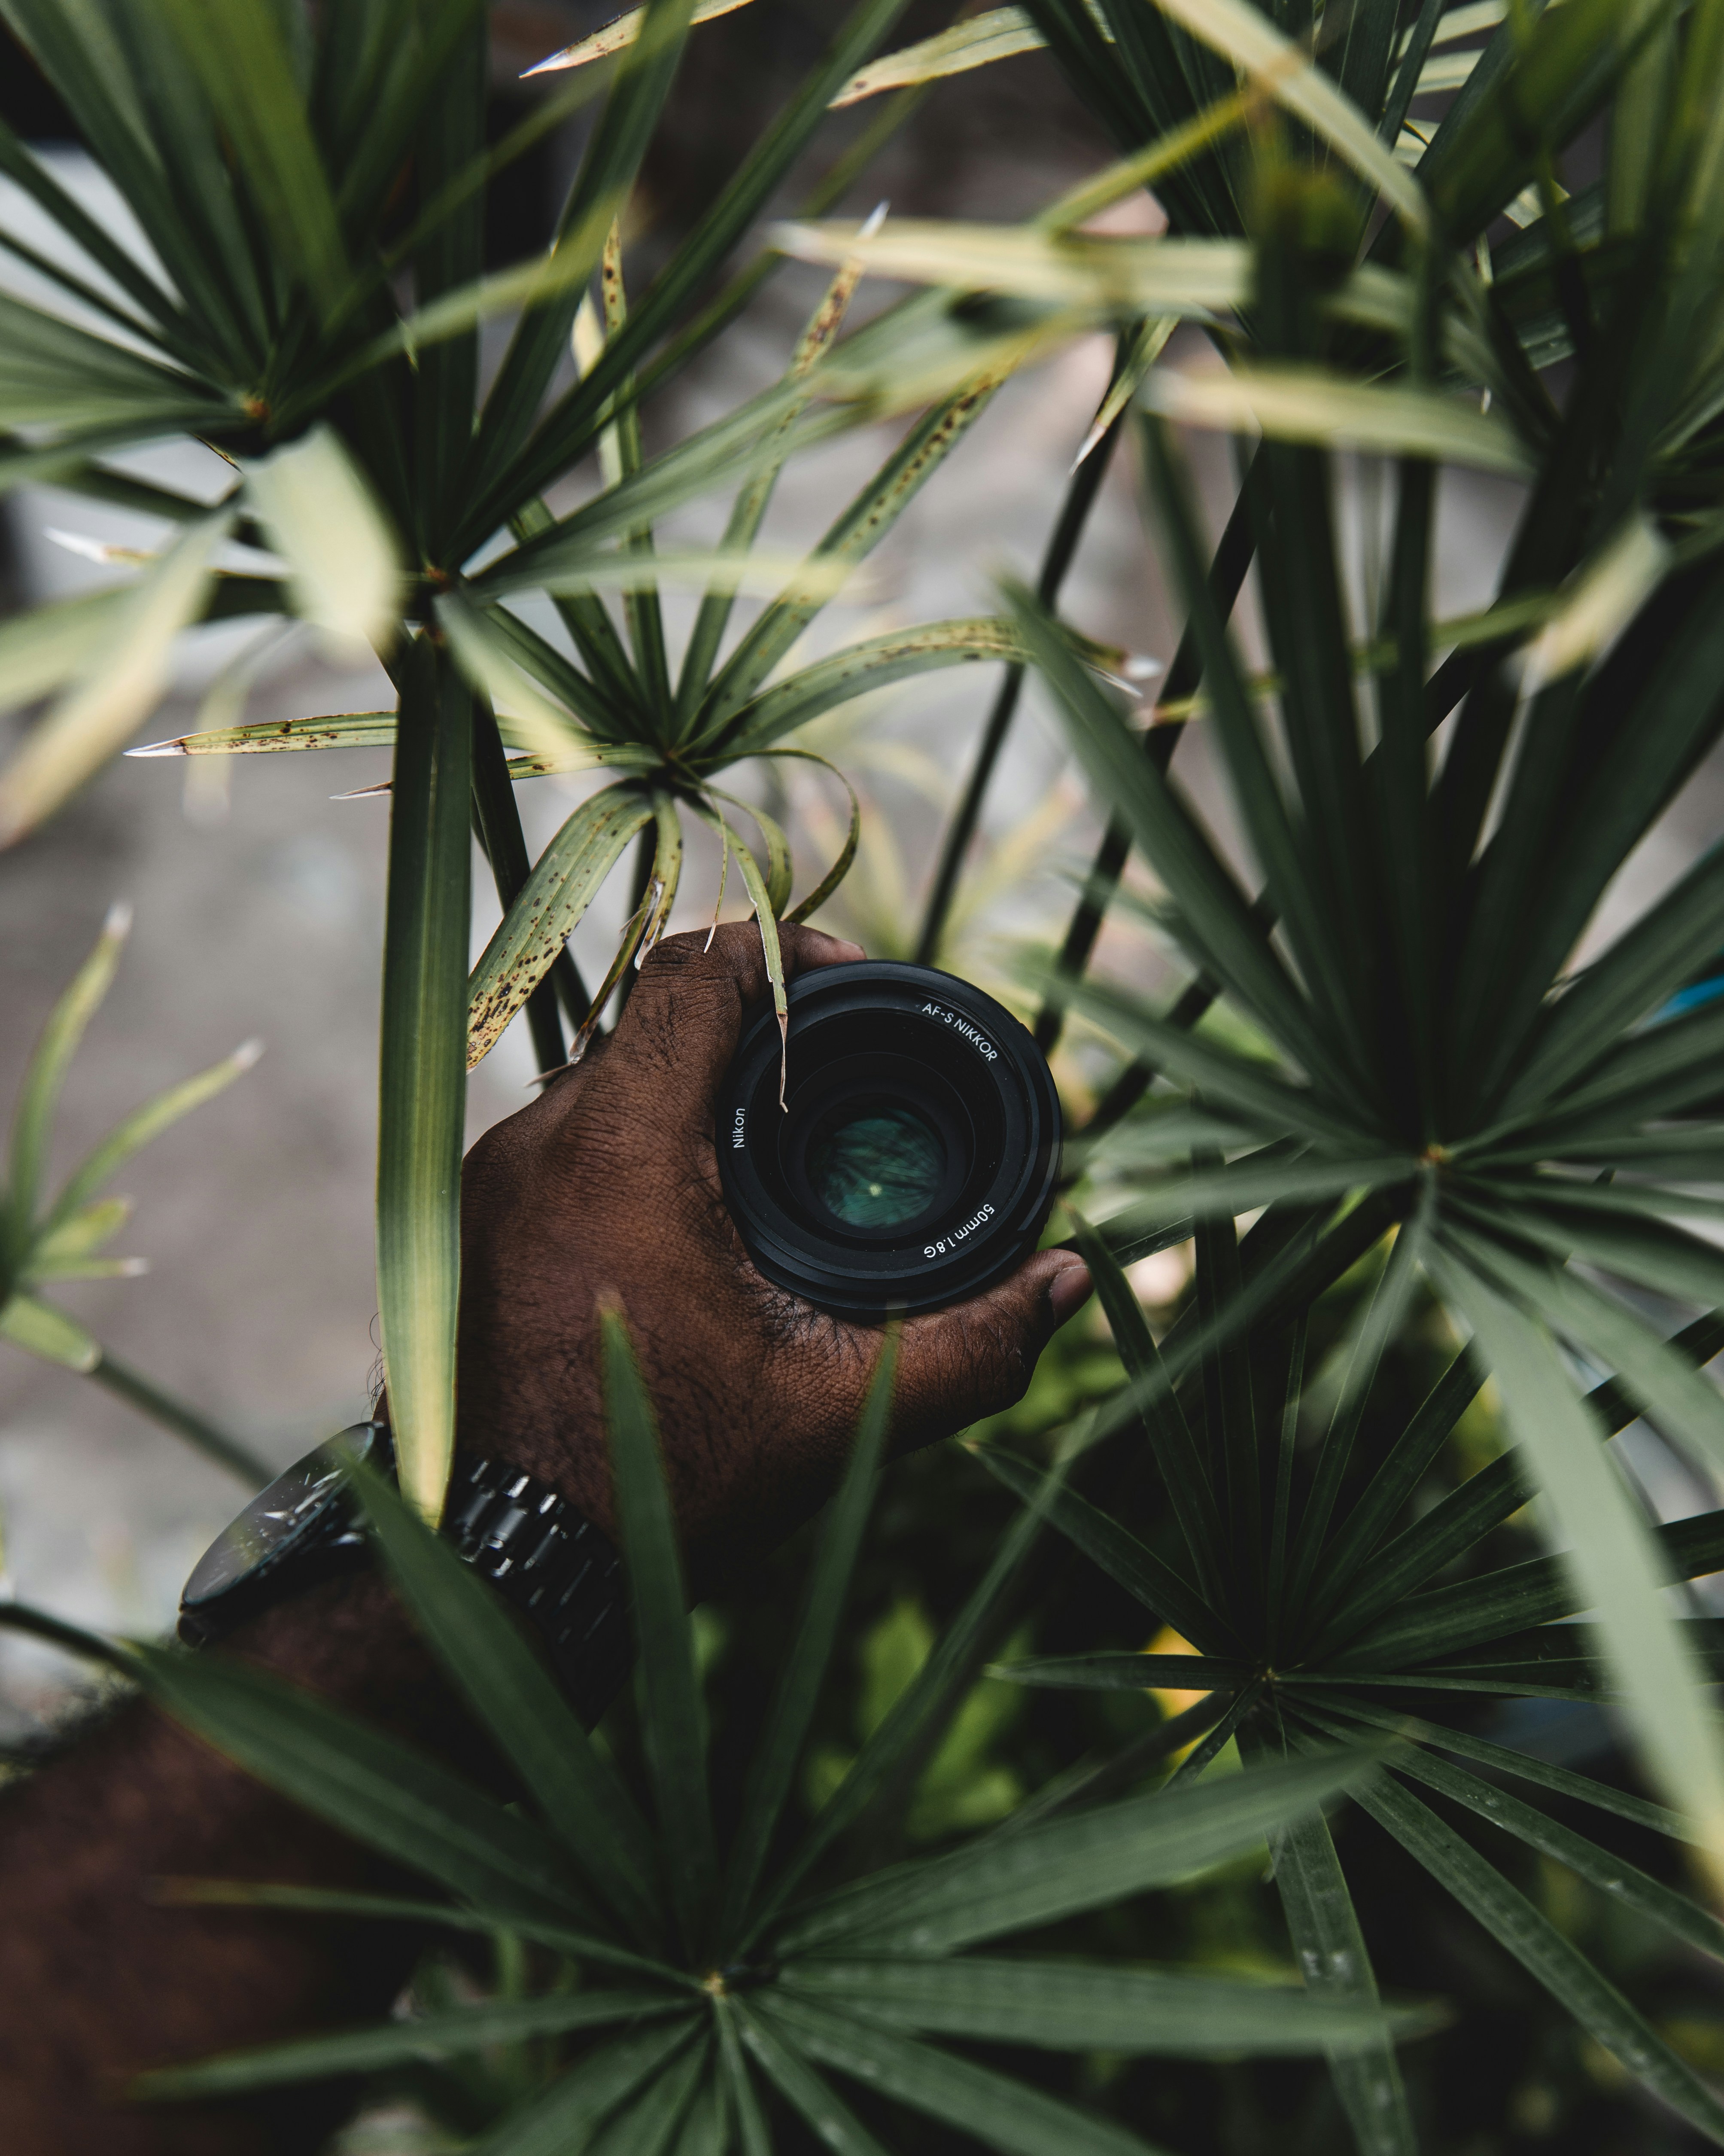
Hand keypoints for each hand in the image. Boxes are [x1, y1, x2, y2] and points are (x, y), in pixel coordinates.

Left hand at [456, 923, 1089, 1577]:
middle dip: (749, 1034)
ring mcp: (489, 1184)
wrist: (514, 1566)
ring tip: (767, 1153)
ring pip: (605, 1082)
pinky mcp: (470, 1228)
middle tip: (830, 1079)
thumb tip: (1064, 1283)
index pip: (694, 971)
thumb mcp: (836, 1414)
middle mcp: (538, 1144)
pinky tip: (689, 1212)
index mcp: (622, 1150)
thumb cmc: (664, 1483)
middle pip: (655, 1021)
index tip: (850, 976)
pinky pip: (563, 1141)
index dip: (782, 946)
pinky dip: (633, 1148)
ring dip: (687, 1095)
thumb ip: (966, 1346)